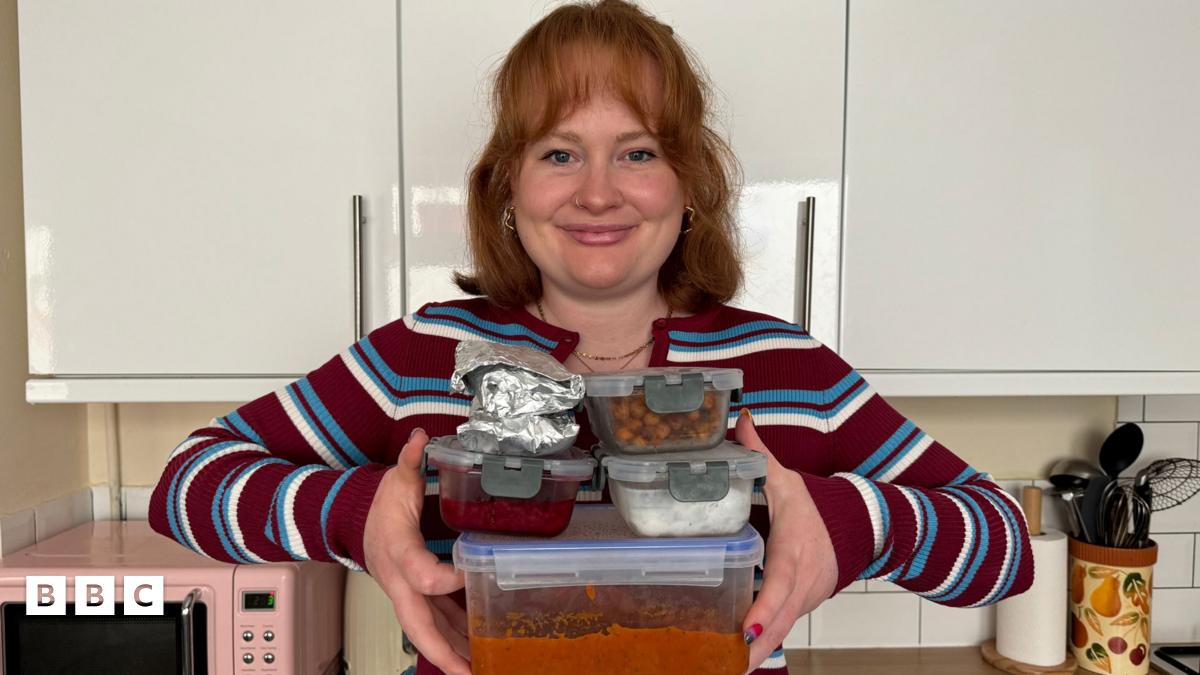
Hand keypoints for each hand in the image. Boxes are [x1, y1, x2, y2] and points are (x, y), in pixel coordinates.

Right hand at [364, 428, 470, 674]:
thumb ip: (411, 461)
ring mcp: (407, 595)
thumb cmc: (378, 506)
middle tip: (470, 672)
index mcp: (398, 553)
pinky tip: (478, 650)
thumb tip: (419, 438)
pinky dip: (457, 640)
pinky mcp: (416, 600)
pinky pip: (436, 625)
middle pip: (421, 625)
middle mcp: (401, 582)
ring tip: (483, 669)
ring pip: (430, 632)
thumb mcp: (395, 480)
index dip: (446, 580)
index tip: (470, 576)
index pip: (422, 575)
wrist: (355, 523)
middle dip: (445, 651)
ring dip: (455, 653)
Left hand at [735, 410, 838, 672]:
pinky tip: (732, 661)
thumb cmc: (818, 509)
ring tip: (723, 669)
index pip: (780, 584)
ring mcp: (801, 602)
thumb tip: (740, 421)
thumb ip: (761, 455)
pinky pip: (776, 632)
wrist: (859, 533)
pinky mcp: (796, 610)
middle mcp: (800, 586)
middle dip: (754, 647)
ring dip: (754, 653)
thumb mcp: (788, 481)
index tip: (746, 627)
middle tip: (728, 664)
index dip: (764, 607)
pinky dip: (758, 648)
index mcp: (795, 554)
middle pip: (777, 622)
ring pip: (777, 633)